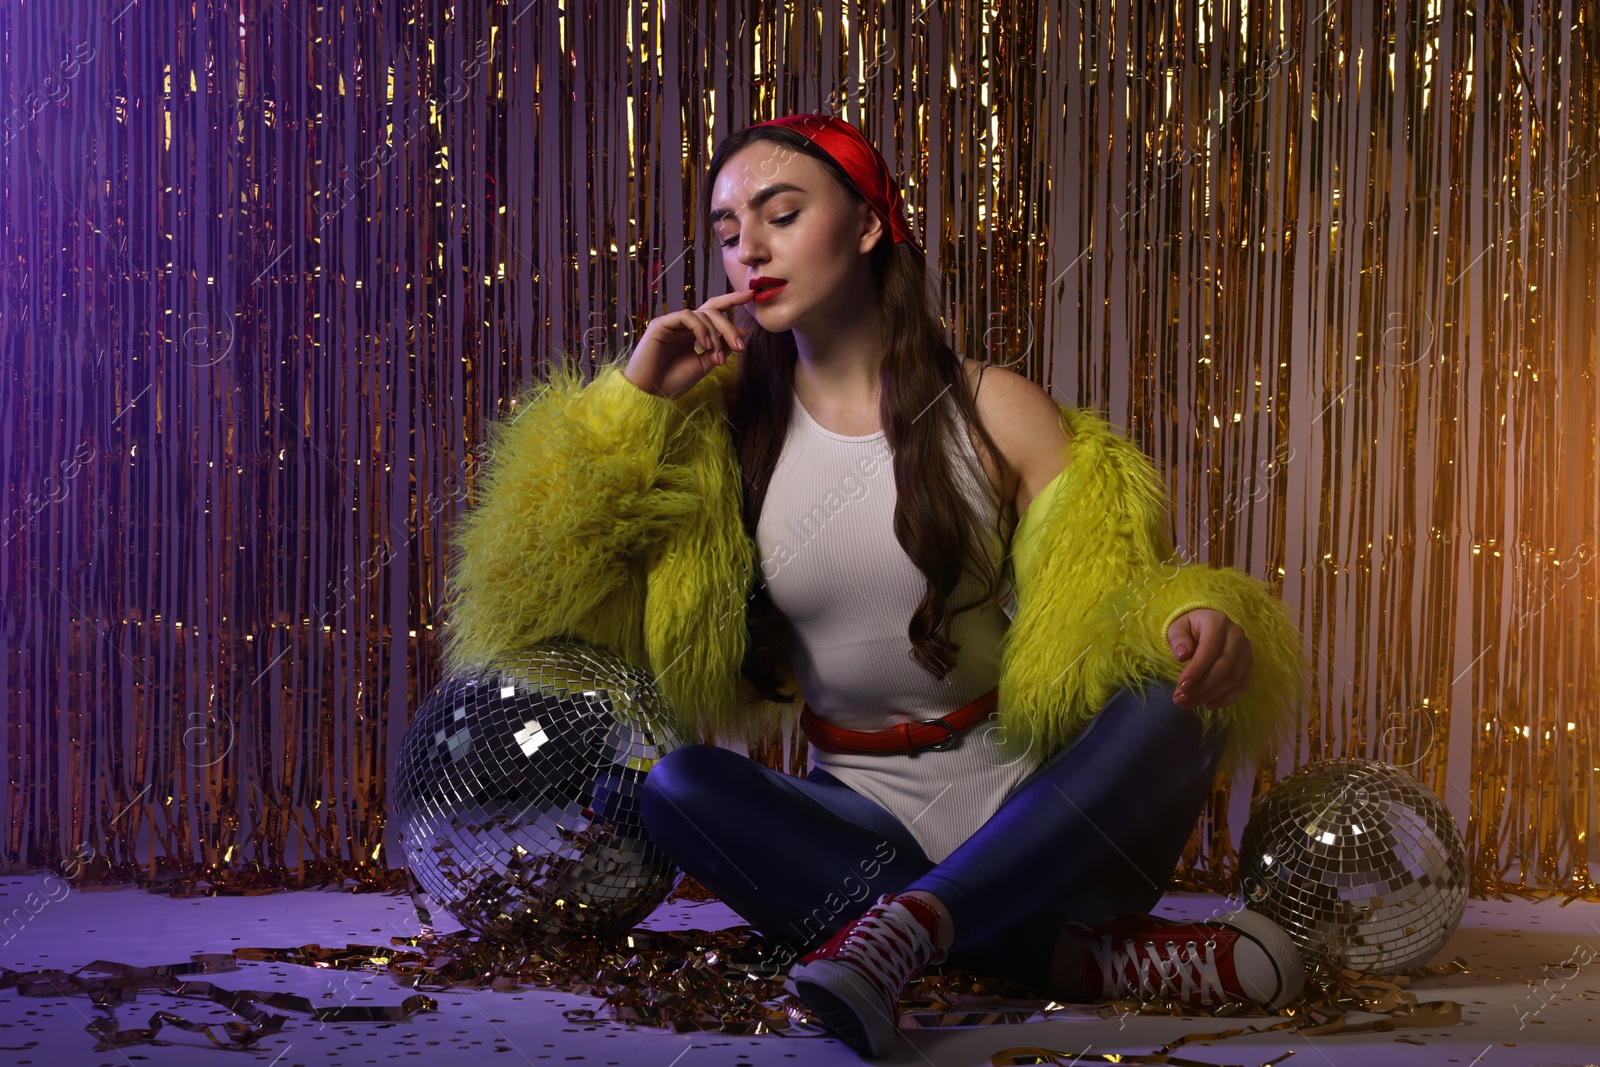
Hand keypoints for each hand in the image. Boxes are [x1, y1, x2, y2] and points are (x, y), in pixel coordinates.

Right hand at [624, 288, 756, 399]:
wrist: (650, 393)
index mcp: (693, 333)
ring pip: (702, 314)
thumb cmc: (673, 381)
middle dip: (729, 327)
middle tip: (741, 346)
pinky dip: (701, 330)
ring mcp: (672, 323)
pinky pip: (687, 317)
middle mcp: (683, 325)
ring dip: (716, 335)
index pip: (714, 310)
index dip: (732, 300)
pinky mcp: (661, 324)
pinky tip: (704, 346)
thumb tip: (742, 332)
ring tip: (716, 356)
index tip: (751, 294)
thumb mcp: (705, 365)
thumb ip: (721, 349)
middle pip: (712, 312)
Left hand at [1167, 608, 1252, 709]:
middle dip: (1201, 688)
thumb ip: (1177, 639)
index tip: (1181, 686)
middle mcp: (1236, 635)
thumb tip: (1182, 655)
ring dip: (1211, 696)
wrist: (1207, 623)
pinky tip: (1209, 705)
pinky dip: (1227, 698)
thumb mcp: (1177, 627)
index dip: (1196, 670)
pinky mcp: (1249, 663)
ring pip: (1233, 679)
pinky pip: (1243, 685)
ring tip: (1189, 704)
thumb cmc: (1190, 626)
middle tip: (1180, 700)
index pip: (1210, 649)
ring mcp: (1246, 650)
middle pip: (1223, 667)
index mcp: (1218, 622)